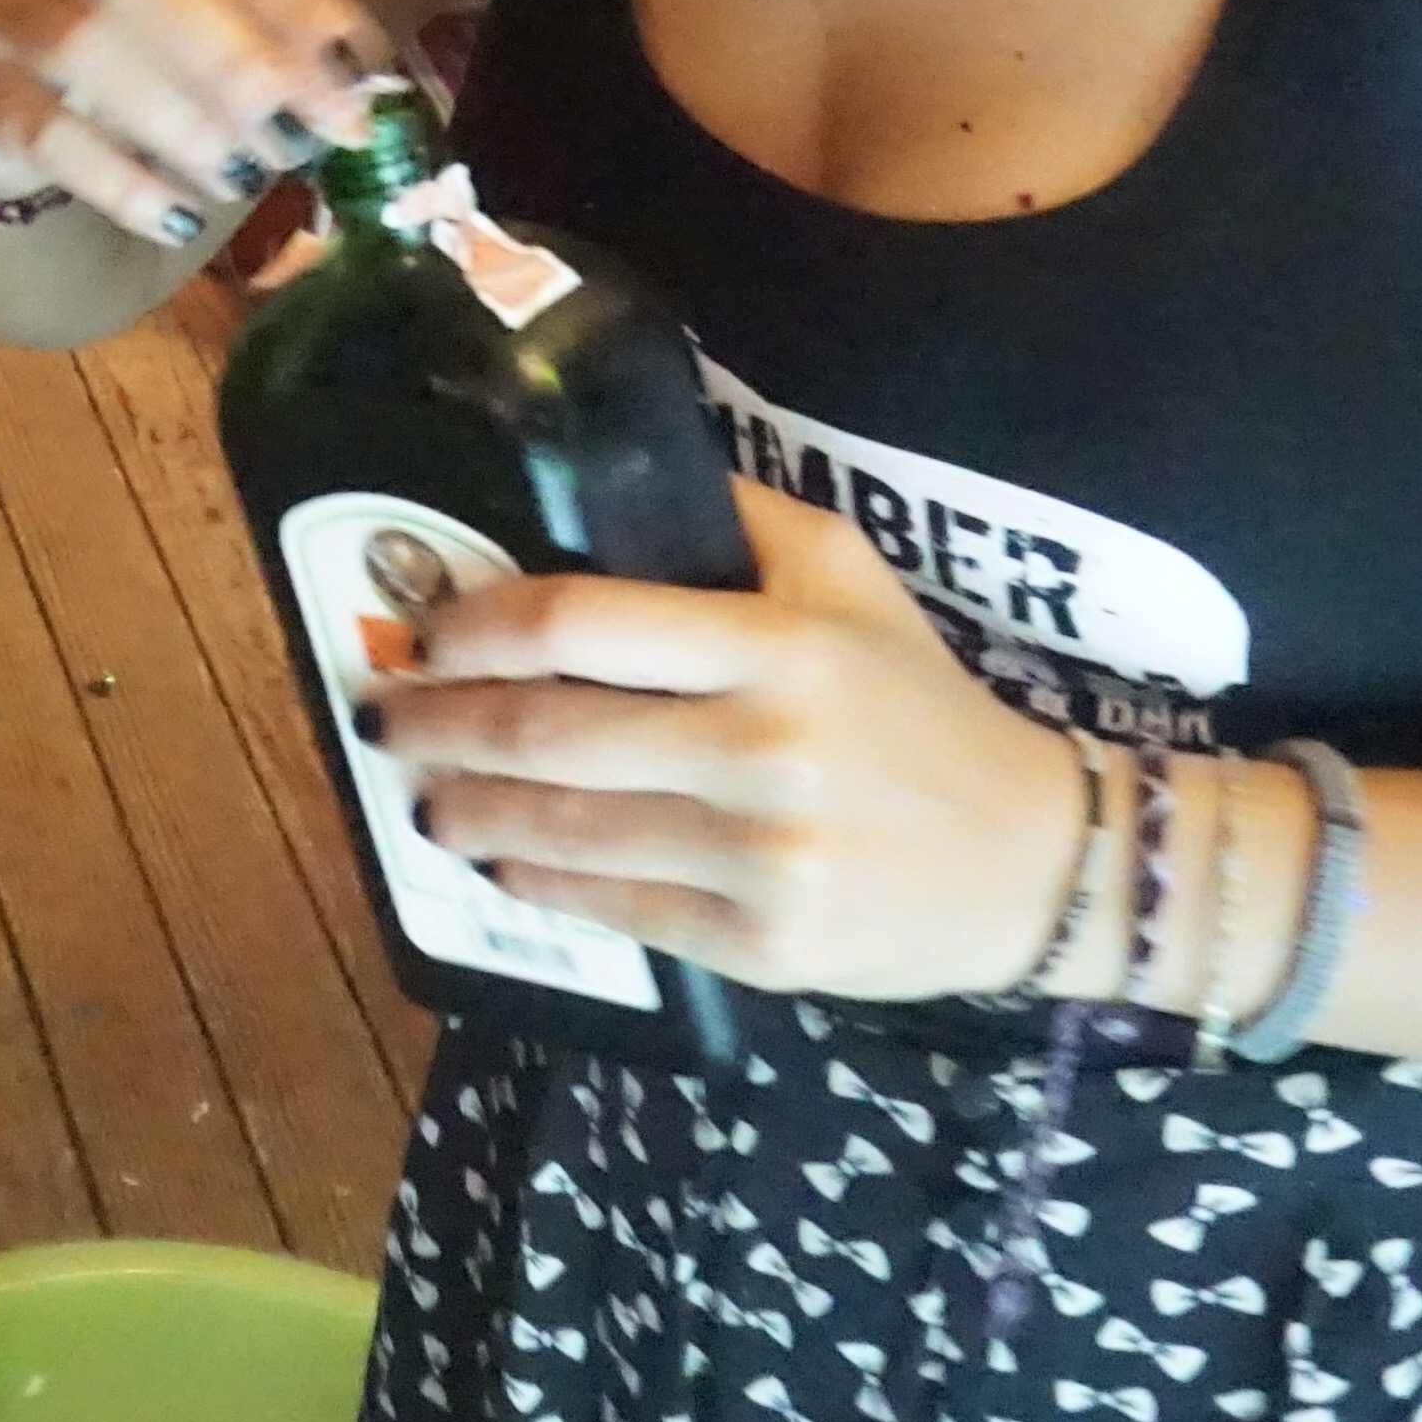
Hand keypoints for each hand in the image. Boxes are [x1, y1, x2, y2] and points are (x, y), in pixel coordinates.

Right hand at [0, 0, 397, 239]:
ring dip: (176, 116)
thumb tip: (364, 92)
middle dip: (235, 59)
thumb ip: (285, 50)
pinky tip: (177, 218)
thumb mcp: (217, 34)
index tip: (358, 68)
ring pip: (82, 46)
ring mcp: (1, 7)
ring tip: (244, 178)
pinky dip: (115, 176)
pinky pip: (37, 128)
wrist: (20, 115)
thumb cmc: (146, 65)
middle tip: (303, 135)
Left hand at [366, 483, 1090, 1006]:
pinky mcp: (764, 947)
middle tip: (383, 715)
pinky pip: (618, 910)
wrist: (1039, 860)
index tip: (428, 630)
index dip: (478, 627)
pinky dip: (540, 883)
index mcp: (776, 646)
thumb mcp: (851, 578)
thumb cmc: (922, 704)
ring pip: (566, 830)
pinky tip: (501, 861)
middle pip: (549, 732)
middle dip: (440, 724)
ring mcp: (760, 859)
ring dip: (466, 809)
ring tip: (418, 792)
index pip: (582, 623)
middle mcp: (761, 750)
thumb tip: (611, 474)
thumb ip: (737, 520)